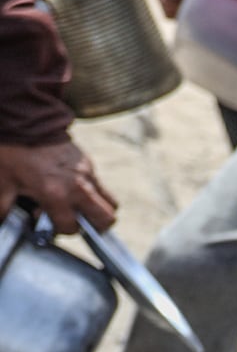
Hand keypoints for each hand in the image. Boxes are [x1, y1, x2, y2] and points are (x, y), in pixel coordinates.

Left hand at [0, 137, 118, 231]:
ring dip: (98, 210)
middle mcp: (78, 187)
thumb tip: (4, 223)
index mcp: (56, 194)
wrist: (27, 121)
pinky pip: (99, 186)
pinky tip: (69, 186)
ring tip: (78, 207)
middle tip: (77, 221)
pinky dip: (90, 192)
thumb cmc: (13, 152)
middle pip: (107, 218)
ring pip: (111, 203)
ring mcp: (88, 175)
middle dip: (96, 226)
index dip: (59, 229)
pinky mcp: (89, 164)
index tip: (47, 221)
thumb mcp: (2, 183)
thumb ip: (4, 208)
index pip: (70, 227)